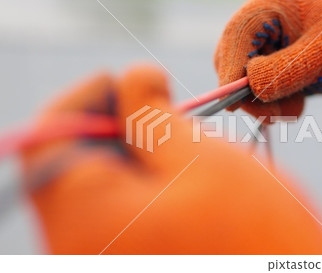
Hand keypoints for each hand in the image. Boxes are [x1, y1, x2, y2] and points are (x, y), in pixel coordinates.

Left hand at [21, 65, 321, 253]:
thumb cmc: (257, 234)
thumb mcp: (200, 157)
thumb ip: (151, 113)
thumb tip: (133, 78)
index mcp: (86, 222)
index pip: (47, 141)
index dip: (84, 101)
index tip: (123, 82)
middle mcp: (81, 250)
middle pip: (72, 166)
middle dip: (113, 127)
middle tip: (158, 106)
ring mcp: (106, 261)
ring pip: (99, 188)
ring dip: (132, 154)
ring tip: (180, 145)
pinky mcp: (132, 264)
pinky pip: (119, 213)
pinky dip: (143, 183)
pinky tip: (181, 176)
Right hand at [215, 0, 321, 118]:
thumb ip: (288, 69)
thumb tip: (252, 85)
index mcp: (269, 8)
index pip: (238, 34)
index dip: (230, 66)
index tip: (230, 101)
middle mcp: (258, 28)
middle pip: (232, 61)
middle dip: (250, 95)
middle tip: (273, 117)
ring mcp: (259, 50)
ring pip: (241, 83)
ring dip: (264, 105)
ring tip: (294, 110)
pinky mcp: (264, 70)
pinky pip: (256, 94)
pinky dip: (273, 106)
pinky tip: (296, 105)